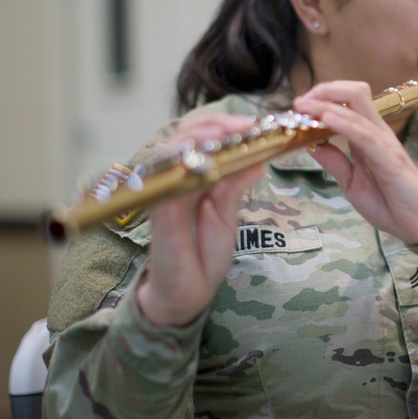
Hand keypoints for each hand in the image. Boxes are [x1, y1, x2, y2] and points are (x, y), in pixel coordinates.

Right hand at [137, 113, 266, 326]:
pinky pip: (165, 178)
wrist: (188, 294)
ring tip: (226, 133)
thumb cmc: (204, 254)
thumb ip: (235, 187)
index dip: (227, 125)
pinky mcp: (157, 211)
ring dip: (199, 136)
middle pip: (187, 135)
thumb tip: (259, 160)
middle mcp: (176, 179)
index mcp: (195, 177)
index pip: (205, 138)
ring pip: (172, 149)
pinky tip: (203, 156)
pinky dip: (182, 163)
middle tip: (246, 124)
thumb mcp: (228, 217)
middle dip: (216, 124)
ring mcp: (164, 192)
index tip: (256, 124)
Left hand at [293, 81, 417, 263]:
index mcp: (369, 136)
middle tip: (300, 101)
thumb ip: (334, 161)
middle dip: (324, 90)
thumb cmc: (390, 203)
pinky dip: (343, 123)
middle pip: (355, 92)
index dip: (322, 97)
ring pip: (357, 108)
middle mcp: (378, 133)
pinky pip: (364, 134)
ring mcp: (384, 143)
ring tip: (302, 105)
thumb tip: (311, 144)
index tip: (299, 106)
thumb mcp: (351, 182)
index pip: (348, 101)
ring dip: (325, 104)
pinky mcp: (389, 158)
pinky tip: (325, 119)